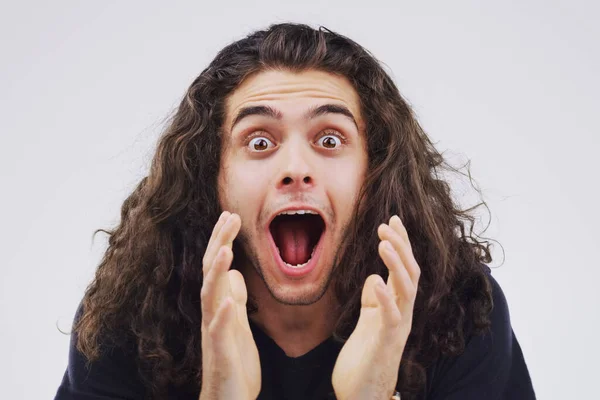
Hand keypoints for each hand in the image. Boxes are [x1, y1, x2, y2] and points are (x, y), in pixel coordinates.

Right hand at [199, 212, 260, 399]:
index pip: (217, 268)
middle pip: (210, 274)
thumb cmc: (233, 362)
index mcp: (218, 307)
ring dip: (216, 273)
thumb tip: (234, 274)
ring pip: (210, 298)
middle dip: (219, 244)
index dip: (221, 241)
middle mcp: (212, 316)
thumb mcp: (238, 324)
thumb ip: (234, 299)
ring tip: (225, 250)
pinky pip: (218, 333)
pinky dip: (223, 315)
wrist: (229, 399)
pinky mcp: (219, 354)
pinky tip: (229, 301)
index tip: (230, 215)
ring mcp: (213, 334)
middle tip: (229, 217)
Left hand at [332, 215, 419, 399]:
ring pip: (406, 289)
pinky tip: (375, 280)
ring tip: (383, 241)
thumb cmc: (365, 356)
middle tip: (387, 223)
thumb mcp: (369, 320)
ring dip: (396, 264)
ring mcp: (398, 327)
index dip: (401, 243)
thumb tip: (373, 277)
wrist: (361, 393)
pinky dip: (384, 297)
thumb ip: (374, 298)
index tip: (392, 219)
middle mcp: (403, 313)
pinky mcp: (387, 341)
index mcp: (398, 305)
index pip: (404, 268)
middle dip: (401, 246)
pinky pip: (391, 316)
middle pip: (410, 273)